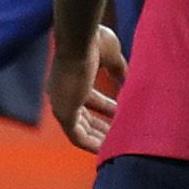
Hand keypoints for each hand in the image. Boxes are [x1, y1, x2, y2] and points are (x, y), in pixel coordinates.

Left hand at [45, 23, 124, 152]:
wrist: (80, 39)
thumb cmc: (93, 42)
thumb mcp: (110, 56)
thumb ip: (117, 69)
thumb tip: (127, 80)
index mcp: (69, 78)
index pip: (87, 98)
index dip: (105, 107)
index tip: (121, 113)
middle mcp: (61, 93)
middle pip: (82, 117)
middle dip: (102, 126)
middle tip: (120, 134)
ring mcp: (60, 103)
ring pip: (79, 129)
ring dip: (98, 138)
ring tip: (116, 145)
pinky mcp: (63, 113)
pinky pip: (76, 135)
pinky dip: (90, 143)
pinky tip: (105, 149)